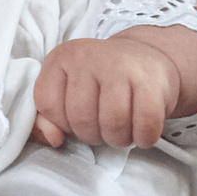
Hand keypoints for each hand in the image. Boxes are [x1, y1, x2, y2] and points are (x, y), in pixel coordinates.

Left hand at [31, 36, 182, 147]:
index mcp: (62, 58)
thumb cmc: (101, 83)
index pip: (48, 105)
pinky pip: (145, 124)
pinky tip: (142, 130)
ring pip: (113, 125)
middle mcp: (88, 56)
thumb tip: (53, 139)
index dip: (63, 123)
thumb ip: (47, 118)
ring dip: (119, 139)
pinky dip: (144, 137)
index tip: (78, 117)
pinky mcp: (149, 80)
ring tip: (122, 129)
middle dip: (93, 136)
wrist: (146, 58)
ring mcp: (120, 66)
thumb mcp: (66, 92)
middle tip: (103, 127)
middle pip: (81, 120)